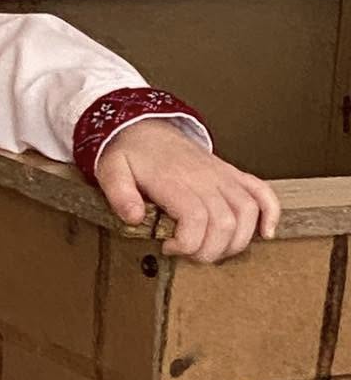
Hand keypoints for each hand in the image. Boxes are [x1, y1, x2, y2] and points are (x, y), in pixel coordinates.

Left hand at [94, 119, 280, 261]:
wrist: (143, 126)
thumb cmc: (129, 153)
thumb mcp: (110, 170)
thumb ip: (119, 194)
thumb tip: (133, 218)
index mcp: (174, 179)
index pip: (196, 218)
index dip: (187, 243)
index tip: (168, 248)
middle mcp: (204, 177)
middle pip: (225, 222)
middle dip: (209, 250)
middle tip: (188, 254)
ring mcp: (222, 174)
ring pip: (247, 212)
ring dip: (236, 241)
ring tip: (213, 249)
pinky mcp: (231, 173)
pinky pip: (262, 191)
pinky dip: (270, 213)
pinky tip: (264, 234)